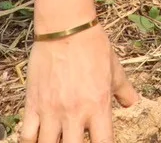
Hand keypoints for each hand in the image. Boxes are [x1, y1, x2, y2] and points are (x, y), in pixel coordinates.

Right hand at [19, 24, 139, 142]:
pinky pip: (27, 135)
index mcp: (99, 106)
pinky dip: (30, 141)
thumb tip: (133, 103)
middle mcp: (75, 113)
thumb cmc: (93, 47)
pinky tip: (37, 139)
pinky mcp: (32, 105)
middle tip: (75, 140)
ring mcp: (51, 111)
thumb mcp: (115, 69)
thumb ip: (124, 91)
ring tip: (58, 139)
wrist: (66, 29)